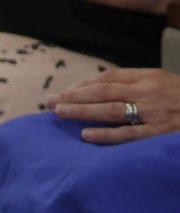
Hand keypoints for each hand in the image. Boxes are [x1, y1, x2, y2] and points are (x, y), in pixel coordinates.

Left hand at [48, 68, 179, 143]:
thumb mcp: (164, 83)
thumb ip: (136, 84)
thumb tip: (100, 89)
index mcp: (149, 77)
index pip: (108, 78)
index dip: (83, 85)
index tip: (63, 93)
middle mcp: (149, 92)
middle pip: (103, 91)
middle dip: (73, 96)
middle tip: (48, 102)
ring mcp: (153, 113)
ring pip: (111, 110)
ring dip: (82, 111)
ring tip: (59, 112)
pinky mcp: (159, 133)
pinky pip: (128, 134)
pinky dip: (106, 135)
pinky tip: (85, 135)